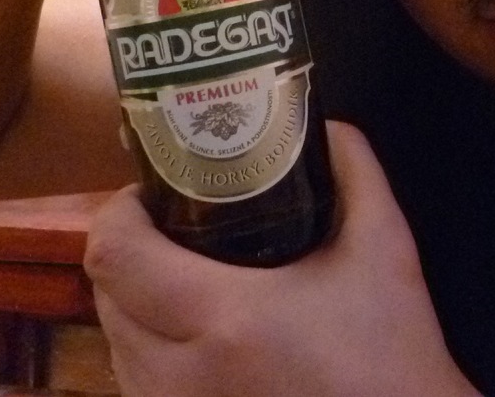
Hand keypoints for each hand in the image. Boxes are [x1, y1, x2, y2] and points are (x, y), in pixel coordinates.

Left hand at [84, 121, 480, 396]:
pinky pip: (136, 383)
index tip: (154, 190)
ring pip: (114, 345)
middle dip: (129, 248)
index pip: (114, 253)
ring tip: (182, 272)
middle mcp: (179, 377)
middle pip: (103, 295)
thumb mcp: (384, 244)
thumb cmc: (391, 347)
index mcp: (223, 319)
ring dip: (134, 299)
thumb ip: (353, 169)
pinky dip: (148, 347)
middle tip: (172, 222)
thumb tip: (324, 124)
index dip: (121, 210)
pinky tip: (194, 332)